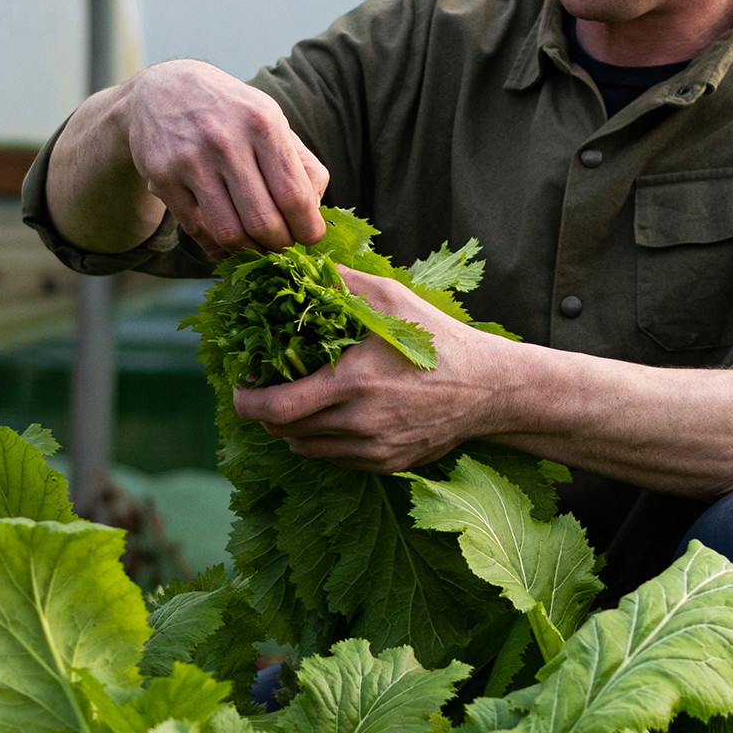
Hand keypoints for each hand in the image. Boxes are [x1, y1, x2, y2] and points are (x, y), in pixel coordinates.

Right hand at [121, 60, 329, 255]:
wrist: (163, 88)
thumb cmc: (232, 112)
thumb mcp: (272, 120)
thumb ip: (302, 164)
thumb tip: (316, 211)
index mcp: (263, 123)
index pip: (294, 195)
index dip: (308, 228)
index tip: (311, 238)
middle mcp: (226, 141)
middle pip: (263, 220)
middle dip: (281, 246)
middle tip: (285, 248)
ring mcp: (191, 160)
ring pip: (229, 232)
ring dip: (251, 253)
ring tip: (261, 249)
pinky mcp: (164, 178)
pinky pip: (197, 230)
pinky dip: (219, 249)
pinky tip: (232, 248)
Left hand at [231, 265, 518, 471]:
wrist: (488, 390)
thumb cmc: (439, 340)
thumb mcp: (392, 298)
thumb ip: (342, 283)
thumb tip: (299, 267)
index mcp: (352, 383)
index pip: (276, 408)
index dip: (247, 399)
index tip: (243, 383)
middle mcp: (358, 424)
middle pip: (283, 431)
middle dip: (264, 411)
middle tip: (265, 388)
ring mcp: (372, 450)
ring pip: (305, 448)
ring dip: (291, 427)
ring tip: (297, 399)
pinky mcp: (385, 465)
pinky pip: (333, 459)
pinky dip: (320, 440)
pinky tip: (331, 416)